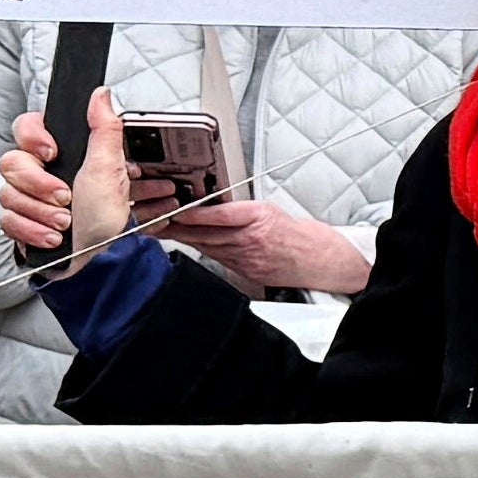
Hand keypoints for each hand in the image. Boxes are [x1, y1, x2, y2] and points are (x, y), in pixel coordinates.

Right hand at [0, 87, 132, 258]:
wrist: (98, 258)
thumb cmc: (107, 216)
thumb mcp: (112, 169)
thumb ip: (105, 129)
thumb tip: (101, 94)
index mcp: (60, 153)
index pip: (26, 126)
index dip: (33, 137)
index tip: (52, 153)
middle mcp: (37, 171)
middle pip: (10, 162)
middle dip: (38, 184)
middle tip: (65, 197)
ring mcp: (24, 197)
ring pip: (7, 194)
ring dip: (40, 212)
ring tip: (66, 222)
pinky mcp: (16, 221)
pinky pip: (6, 220)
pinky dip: (32, 230)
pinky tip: (52, 237)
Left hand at [160, 194, 375, 294]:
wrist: (322, 261)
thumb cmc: (300, 234)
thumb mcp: (271, 210)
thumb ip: (241, 210)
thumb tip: (212, 206)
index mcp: (260, 218)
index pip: (218, 214)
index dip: (193, 213)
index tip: (174, 208)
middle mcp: (251, 240)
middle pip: (206, 233)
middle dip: (179, 226)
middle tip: (155, 219)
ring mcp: (247, 259)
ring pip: (207, 247)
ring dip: (185, 239)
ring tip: (164, 230)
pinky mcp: (246, 272)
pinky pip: (218, 259)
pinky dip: (202, 250)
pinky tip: (190, 245)